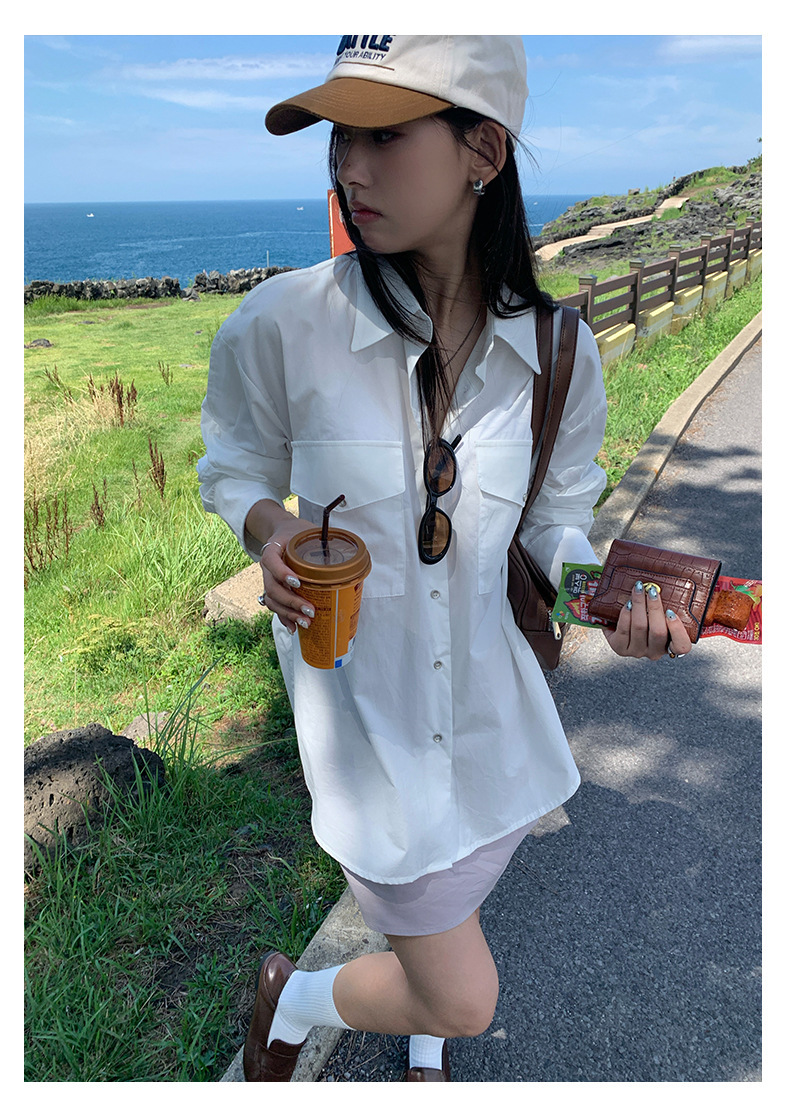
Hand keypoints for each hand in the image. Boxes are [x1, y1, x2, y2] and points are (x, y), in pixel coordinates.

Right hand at [259, 517, 319, 634]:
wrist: (282, 532)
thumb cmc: (297, 533)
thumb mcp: (308, 531)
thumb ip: (325, 541)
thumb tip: (354, 555)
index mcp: (273, 549)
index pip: (272, 562)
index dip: (282, 573)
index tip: (298, 582)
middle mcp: (267, 567)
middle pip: (272, 588)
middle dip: (291, 602)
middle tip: (310, 610)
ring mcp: (269, 580)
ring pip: (272, 600)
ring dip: (288, 613)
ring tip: (306, 622)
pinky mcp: (273, 590)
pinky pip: (275, 606)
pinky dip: (284, 618)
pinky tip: (294, 628)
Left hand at [602, 581, 692, 659]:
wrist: (618, 621)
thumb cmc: (644, 614)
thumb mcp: (659, 610)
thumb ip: (668, 603)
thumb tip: (669, 583)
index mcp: (670, 645)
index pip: (682, 646)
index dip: (678, 630)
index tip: (671, 612)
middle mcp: (655, 652)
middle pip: (658, 632)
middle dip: (654, 607)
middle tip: (652, 590)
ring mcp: (637, 651)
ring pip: (640, 628)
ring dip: (639, 605)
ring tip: (638, 590)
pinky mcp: (620, 648)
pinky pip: (624, 630)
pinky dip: (626, 614)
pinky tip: (627, 604)